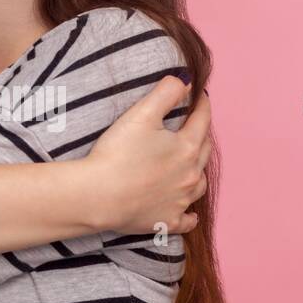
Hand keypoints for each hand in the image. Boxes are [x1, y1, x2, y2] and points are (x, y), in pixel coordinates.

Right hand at [84, 76, 210, 236]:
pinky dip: (190, 214)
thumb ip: (165, 92)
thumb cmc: (117, 154)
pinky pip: (187, 219)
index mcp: (186, 148)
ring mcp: (180, 201)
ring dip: (198, 172)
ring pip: (200, 184)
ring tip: (191, 165)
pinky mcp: (166, 222)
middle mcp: (190, 176)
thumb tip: (185, 80)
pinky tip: (189, 212)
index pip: (202, 120)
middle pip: (204, 151)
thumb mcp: (141, 114)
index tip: (200, 95)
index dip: (202, 104)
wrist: (98, 196)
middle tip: (194, 125)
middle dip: (201, 134)